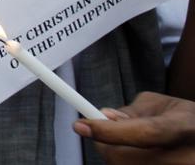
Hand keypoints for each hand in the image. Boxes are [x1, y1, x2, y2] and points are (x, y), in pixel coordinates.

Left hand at [73, 92, 194, 163]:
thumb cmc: (184, 121)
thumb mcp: (160, 105)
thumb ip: (131, 111)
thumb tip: (103, 116)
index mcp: (182, 129)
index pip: (144, 132)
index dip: (109, 130)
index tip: (80, 125)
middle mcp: (184, 157)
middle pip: (125, 158)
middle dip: (107, 144)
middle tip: (107, 131)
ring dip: (118, 155)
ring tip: (135, 145)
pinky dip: (128, 163)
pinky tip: (140, 156)